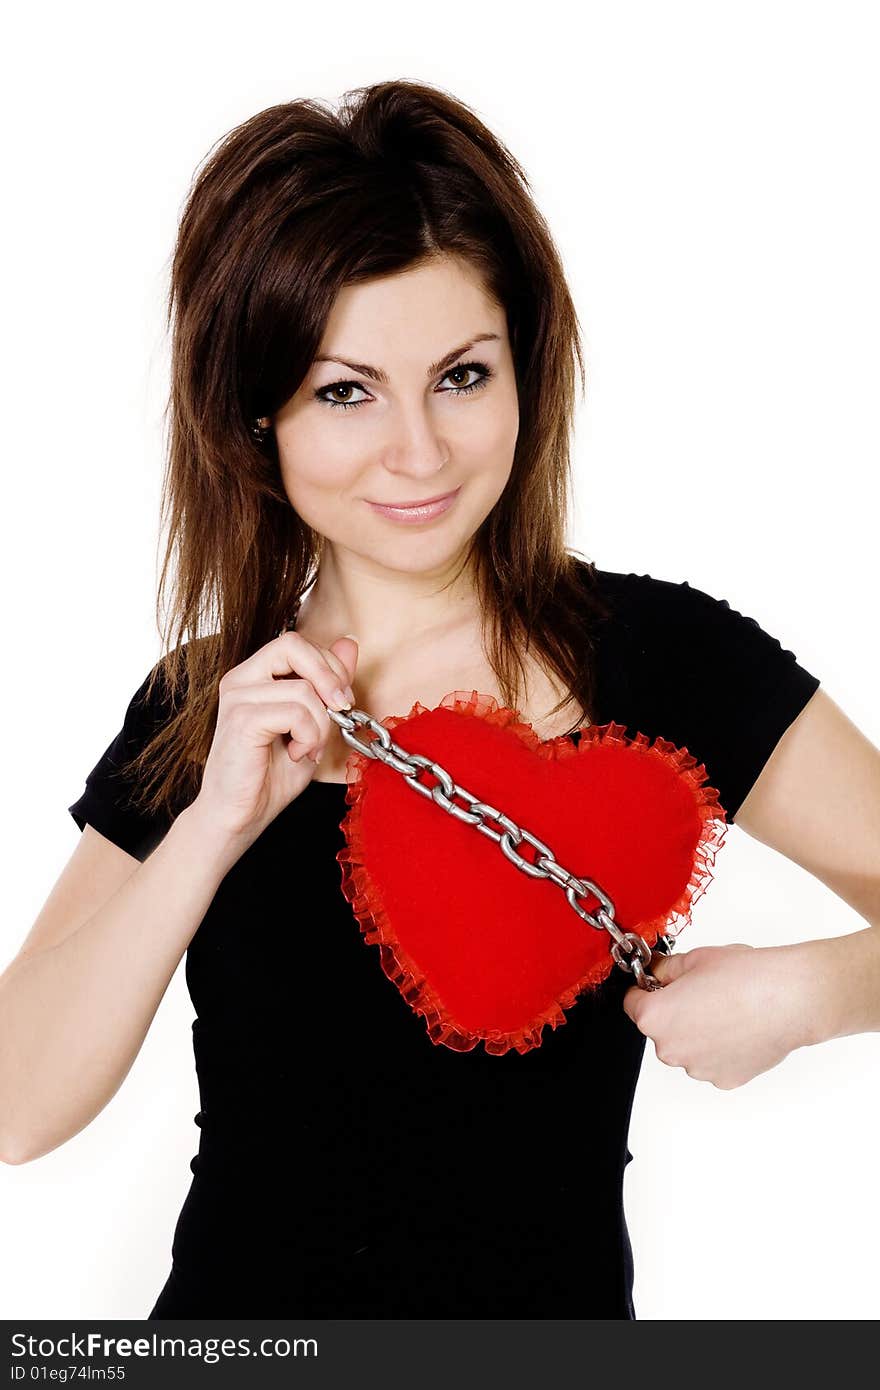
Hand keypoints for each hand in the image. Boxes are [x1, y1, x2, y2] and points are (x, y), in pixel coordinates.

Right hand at [190, 630, 358, 852]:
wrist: (241, 816)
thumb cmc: (271, 775)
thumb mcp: (312, 722)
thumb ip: (327, 682)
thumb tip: (349, 642)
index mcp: (254, 676)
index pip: (297, 643)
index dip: (330, 666)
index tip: (341, 702)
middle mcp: (240, 679)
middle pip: (293, 645)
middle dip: (329, 678)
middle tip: (339, 711)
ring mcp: (237, 697)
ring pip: (303, 689)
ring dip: (320, 725)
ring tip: (307, 748)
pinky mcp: (241, 719)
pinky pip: (295, 712)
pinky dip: (308, 737)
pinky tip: (297, 754)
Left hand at [622, 943, 805, 1089]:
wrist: (790, 998)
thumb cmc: (746, 977)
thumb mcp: (694, 959)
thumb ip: (665, 969)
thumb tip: (656, 972)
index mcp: (655, 1017)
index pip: (632, 1004)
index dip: (646, 989)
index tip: (659, 984)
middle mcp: (670, 1050)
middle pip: (660, 1028)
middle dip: (674, 1011)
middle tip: (702, 993)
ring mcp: (697, 1069)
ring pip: (687, 1047)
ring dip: (697, 1032)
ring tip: (726, 1009)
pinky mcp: (723, 1080)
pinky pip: (711, 1061)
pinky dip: (720, 1048)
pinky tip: (739, 1028)